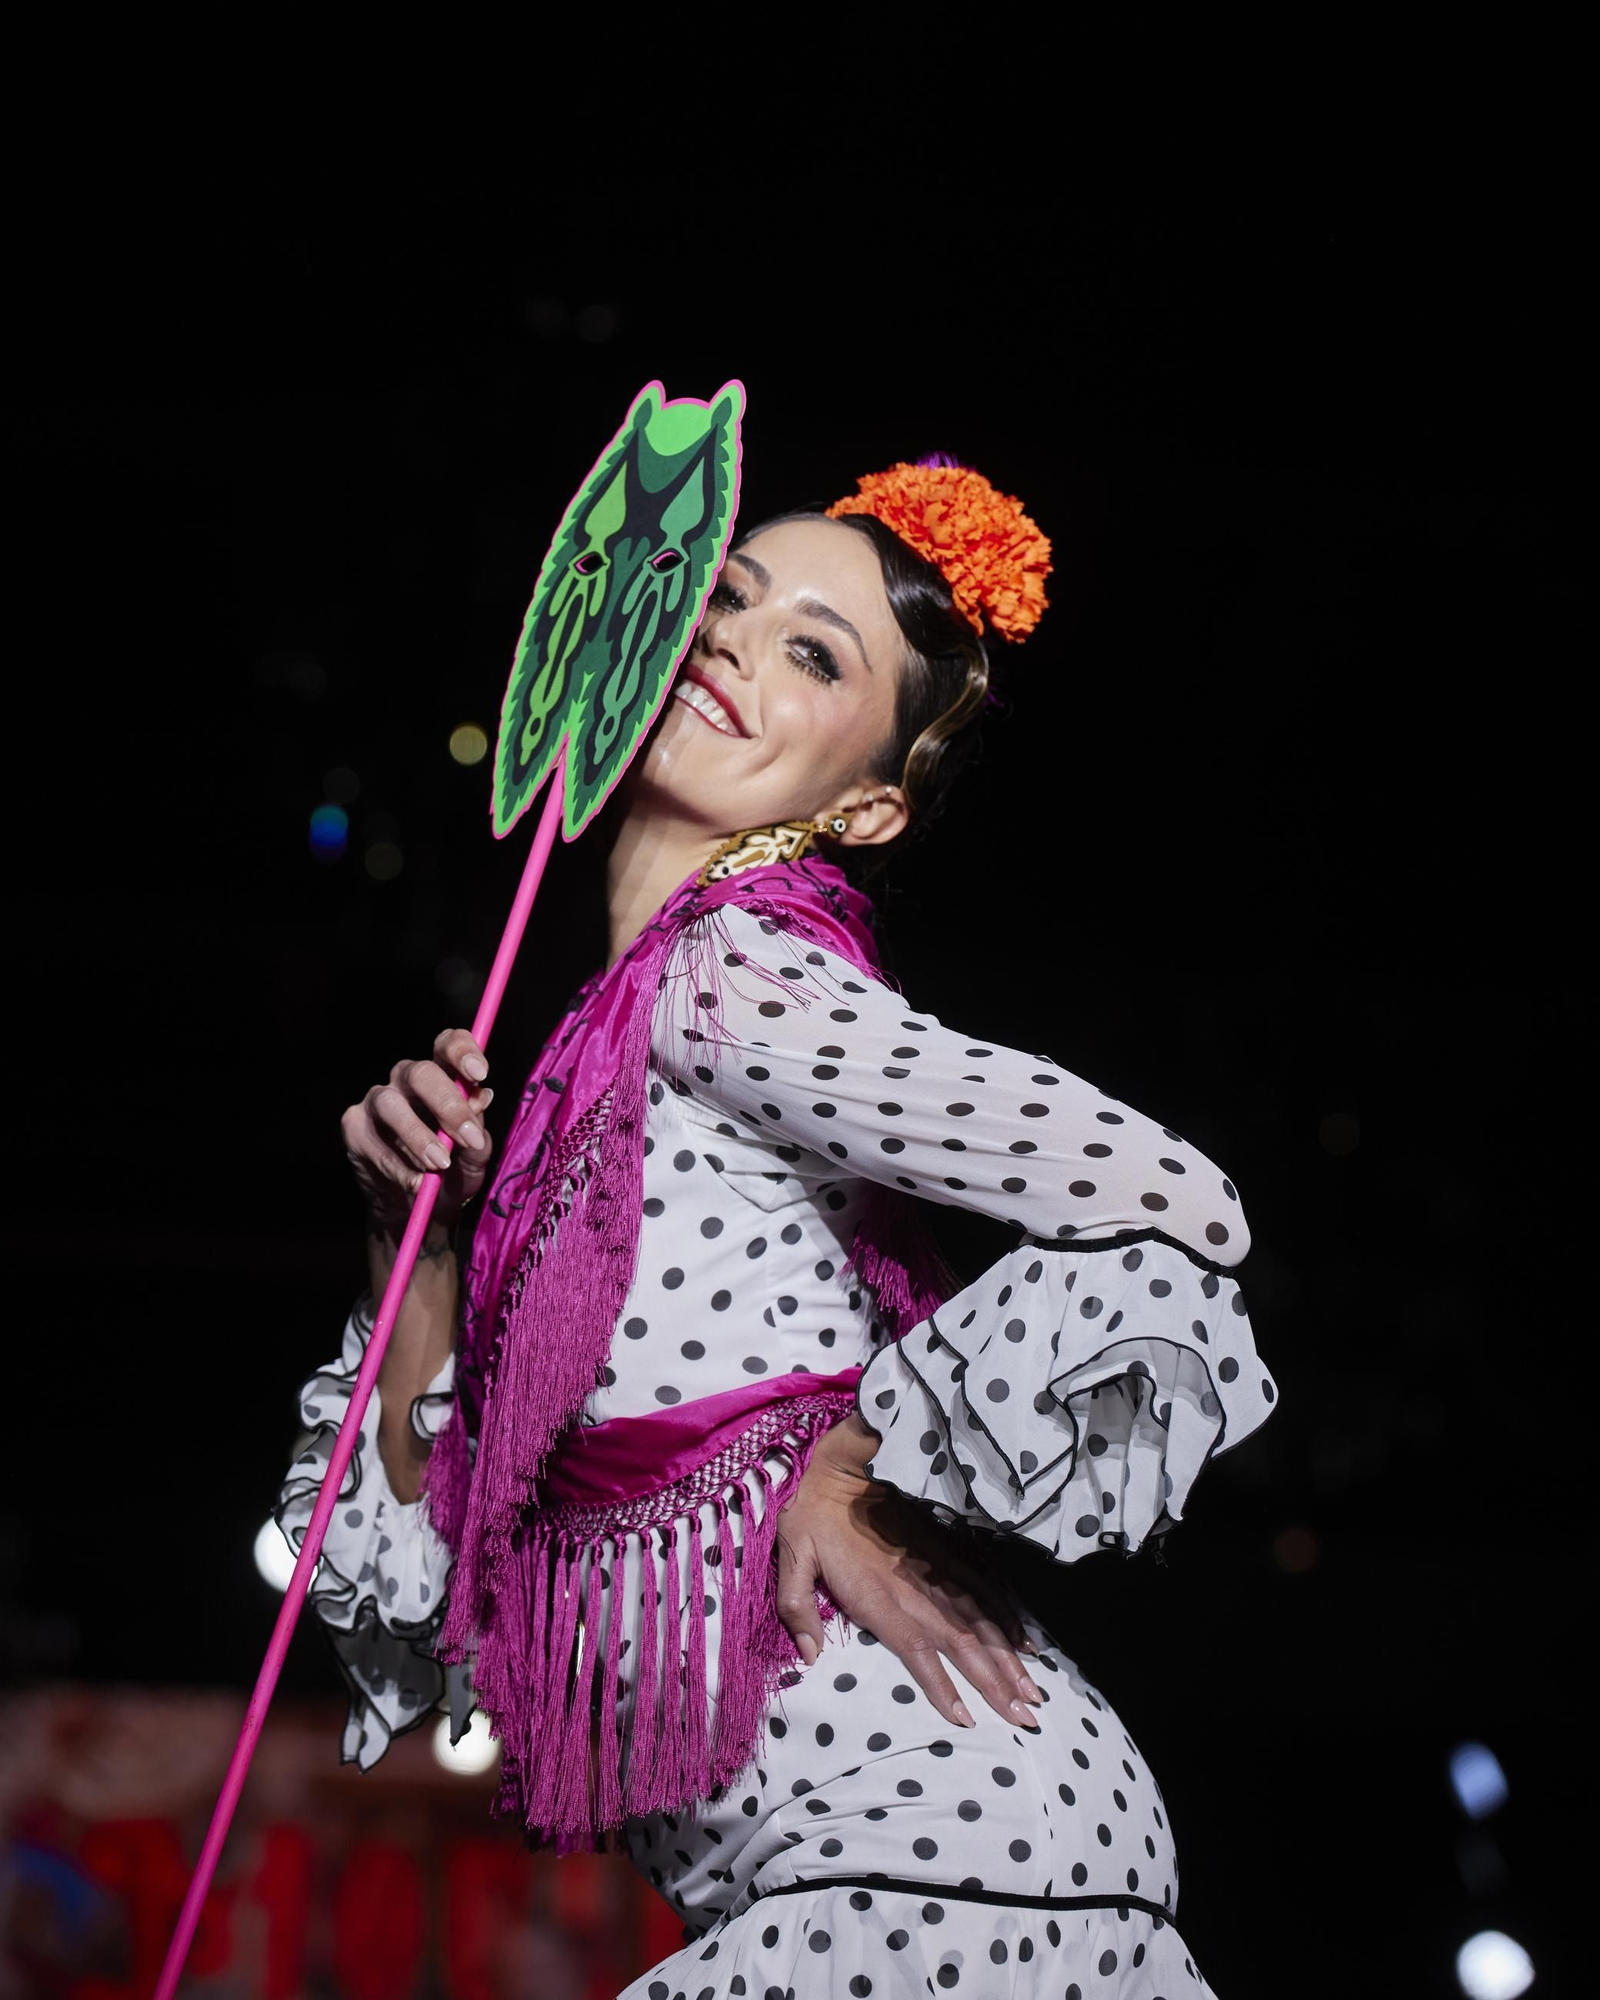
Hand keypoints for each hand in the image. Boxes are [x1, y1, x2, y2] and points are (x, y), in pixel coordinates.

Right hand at [341, 1028, 494, 1237]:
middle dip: (447, 1103)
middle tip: (468, 1137)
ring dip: (418, 1136)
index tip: (480, 1073)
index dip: (462, 1051)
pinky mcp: (354, 1127)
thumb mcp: (475, 1154)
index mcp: (441, 1075)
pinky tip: (416, 1182)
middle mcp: (406, 1080)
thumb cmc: (453, 1170)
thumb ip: (478, 1127)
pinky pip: (373, 1142)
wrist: (420, 1207)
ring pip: (391, 1104)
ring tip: (439, 1164)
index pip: (447, 1045)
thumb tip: (481, 1097)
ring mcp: (377, 1101)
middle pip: (421, 1073)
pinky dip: (396, 1165)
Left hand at [774, 1415, 1043, 1731]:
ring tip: (1033, 1690)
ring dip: (1007, 1656)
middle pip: (963, 1643)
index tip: (968, 1720)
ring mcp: (936, 1568)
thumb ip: (798, 1608)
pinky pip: (982, 1584)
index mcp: (880, 1599)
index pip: (918, 1653)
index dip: (944, 1688)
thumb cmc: (812, 1515)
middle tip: (1025, 1717)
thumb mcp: (792, 1558)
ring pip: (980, 1619)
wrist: (840, 1464)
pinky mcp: (945, 1548)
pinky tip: (1025, 1640)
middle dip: (995, 1683)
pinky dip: (1005, 1613)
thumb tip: (809, 1656)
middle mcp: (916, 1589)